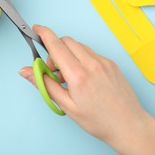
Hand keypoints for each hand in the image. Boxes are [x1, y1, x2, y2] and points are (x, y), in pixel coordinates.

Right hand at [19, 25, 154, 154]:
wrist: (129, 125)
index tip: (37, 28)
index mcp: (78, 75)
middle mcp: (92, 64)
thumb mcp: (66, 105)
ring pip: (78, 46)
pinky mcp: (111, 64)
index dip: (44, 34)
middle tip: (53, 70)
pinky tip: (82, 77)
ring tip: (69, 77)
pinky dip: (81, 59)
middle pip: (67, 41)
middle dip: (55, 50)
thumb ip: (44, 84)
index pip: (56, 46)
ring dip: (68, 54)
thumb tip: (25, 71)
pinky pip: (90, 53)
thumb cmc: (98, 120)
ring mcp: (104, 62)